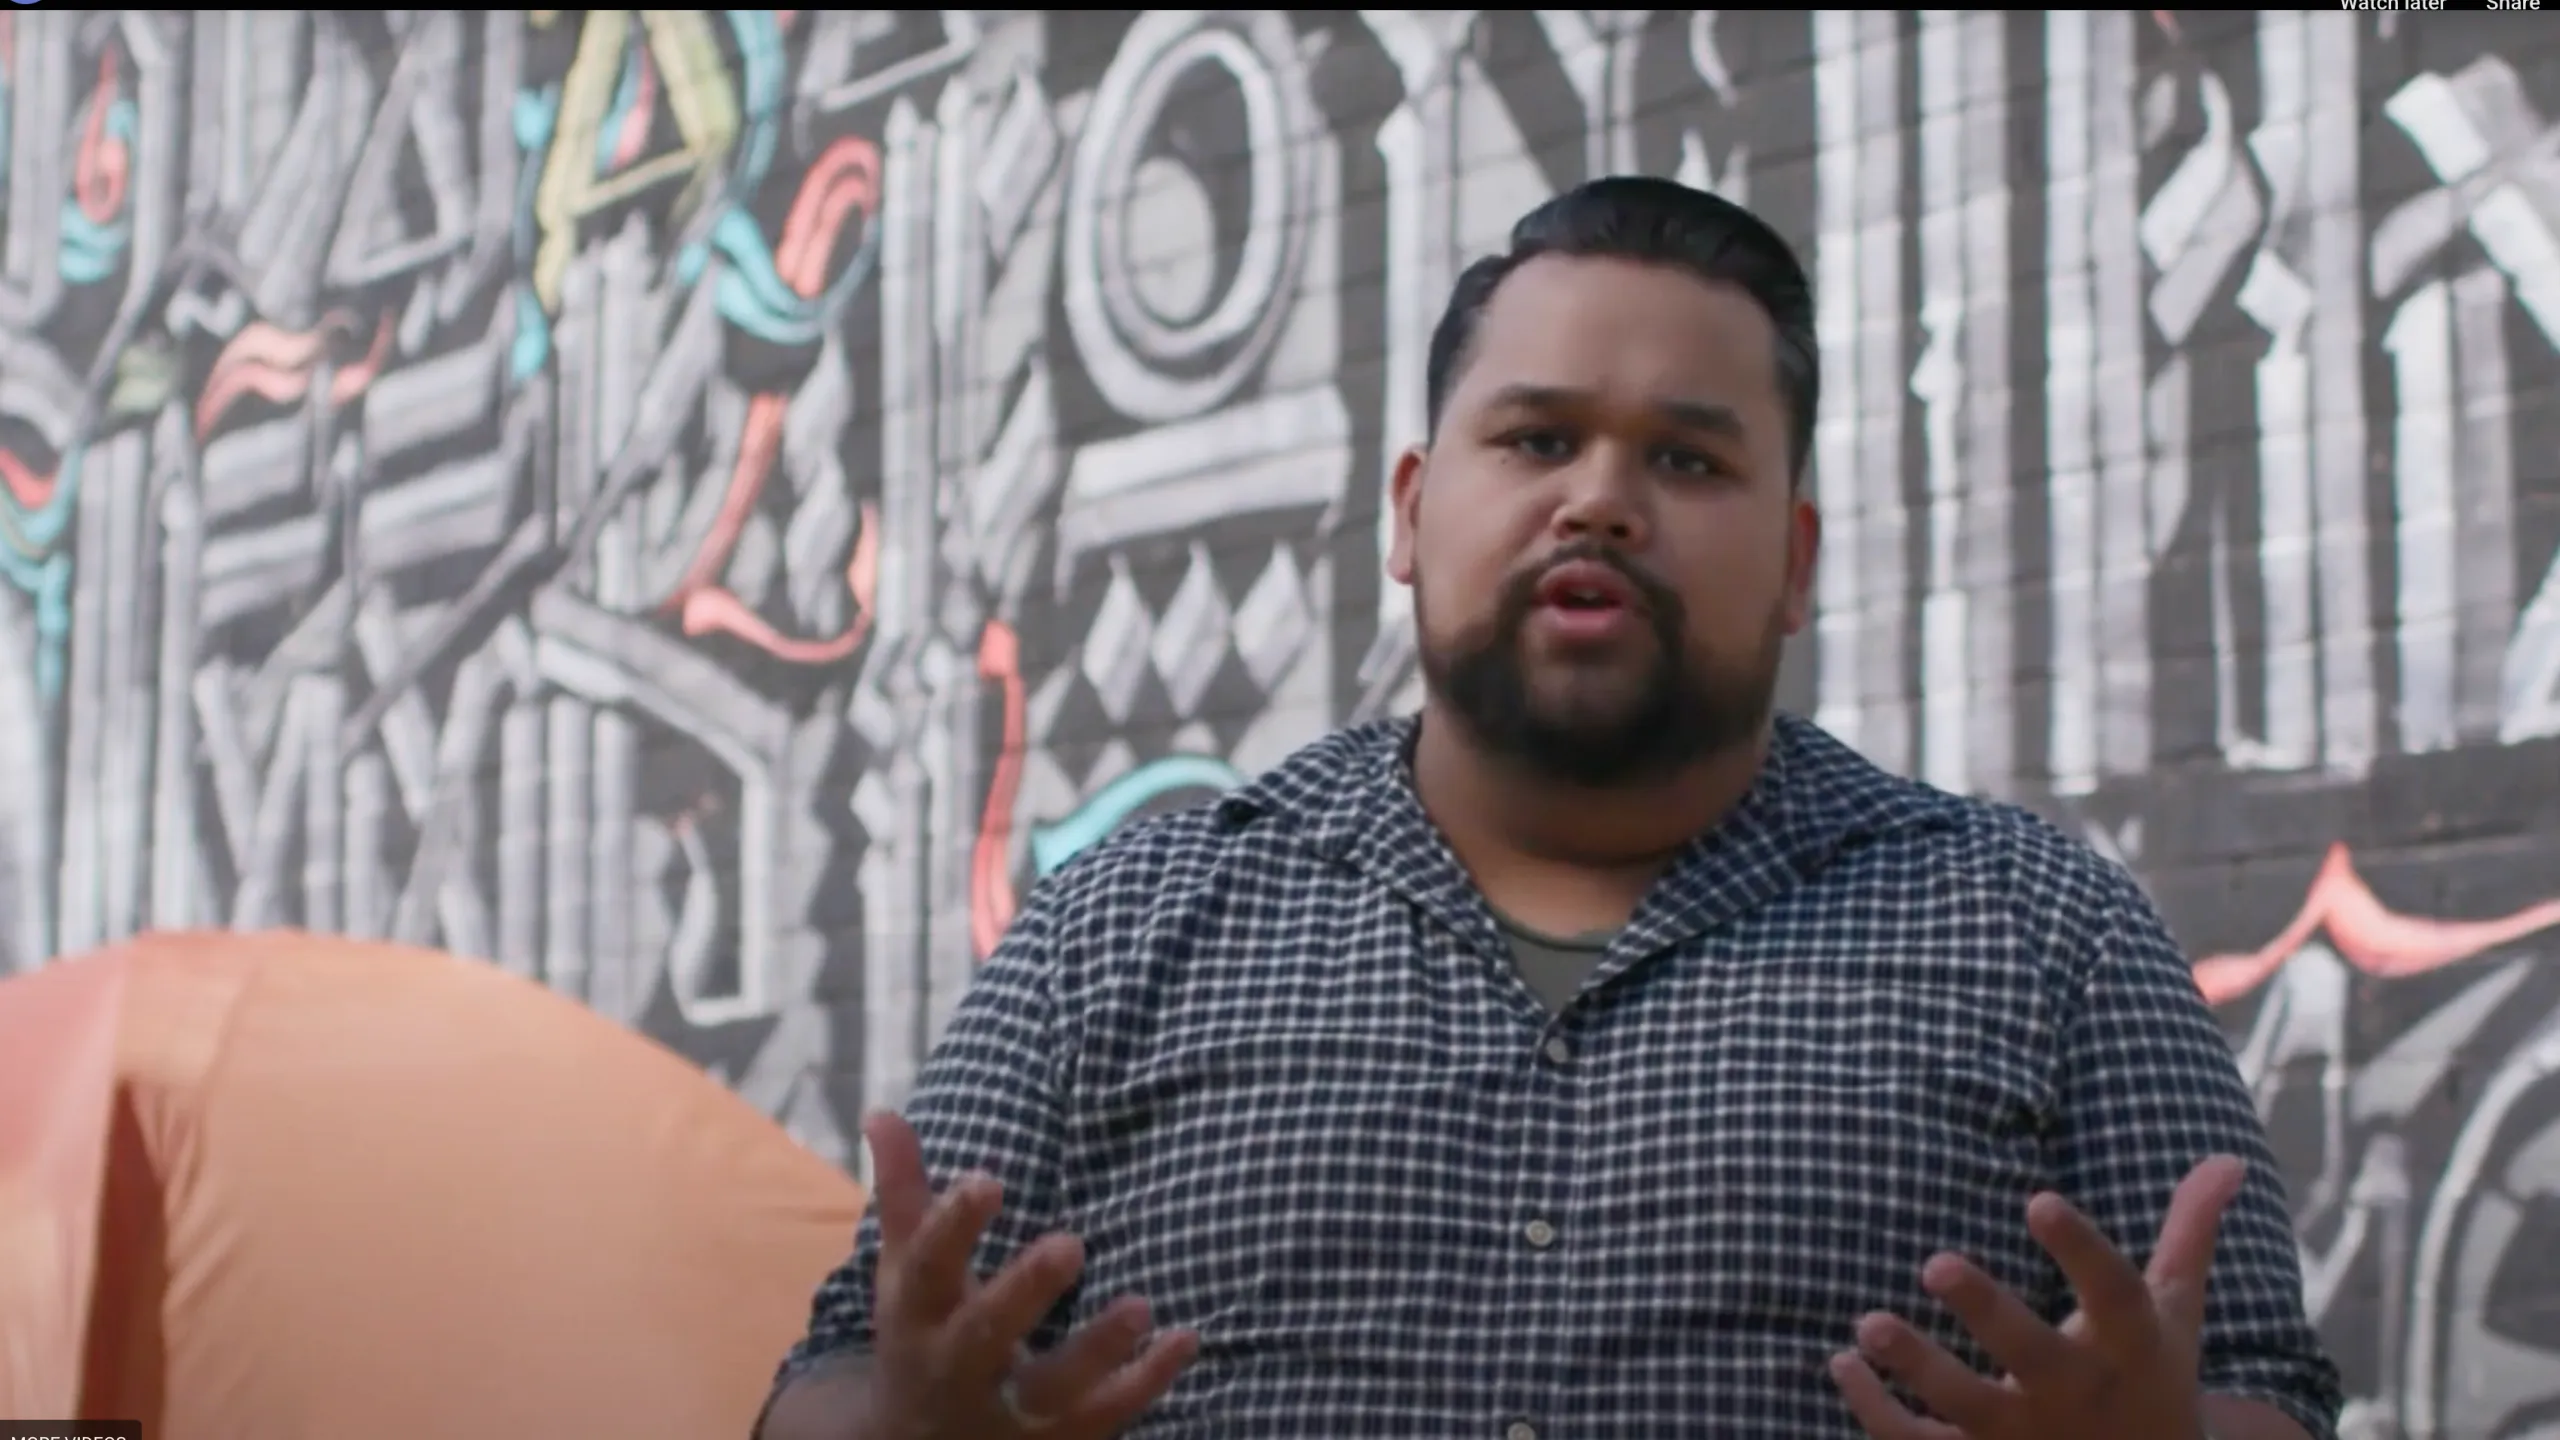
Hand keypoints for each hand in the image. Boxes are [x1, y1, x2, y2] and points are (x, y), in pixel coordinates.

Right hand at [861, 1111, 1198, 1439]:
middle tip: (1071, 1243)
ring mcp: (1004, 1413)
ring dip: (1097, 1348)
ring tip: (1141, 1304)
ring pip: (1050, 1388)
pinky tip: (1186, 1337)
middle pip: (985, 1334)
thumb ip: (904, 1193)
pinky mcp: (1055, 1439)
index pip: (928, 1269)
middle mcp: (954, 1368)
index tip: (988, 1179)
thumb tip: (882, 1110)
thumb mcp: (905, 1272)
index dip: (953, 1226)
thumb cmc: (922, 1335)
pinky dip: (1146, 1381)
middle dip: (1024, 1291)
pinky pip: (1105, 1415)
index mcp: (916, 1316)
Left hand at [1831, 1154, 2244, 1439]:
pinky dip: (1877, 1415)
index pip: (2114, 1294)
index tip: (2039, 1198)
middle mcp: (2079, 1395)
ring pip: (1969, 1409)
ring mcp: (2028, 1438)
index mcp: (2131, 1347)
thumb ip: (2189, 1234)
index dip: (2081, 1250)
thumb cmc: (2149, 1377)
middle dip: (1987, 1313)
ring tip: (1867, 1326)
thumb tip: (2230, 1158)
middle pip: (2034, 1357)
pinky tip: (1842, 1365)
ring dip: (1917, 1369)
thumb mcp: (2175, 1312)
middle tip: (1933, 1263)